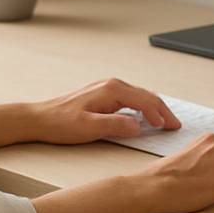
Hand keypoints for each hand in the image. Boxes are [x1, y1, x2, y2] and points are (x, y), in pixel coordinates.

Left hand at [29, 78, 180, 144]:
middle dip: (162, 110)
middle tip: (174, 125)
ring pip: (139, 95)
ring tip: (164, 121)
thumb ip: (115, 126)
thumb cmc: (61, 123)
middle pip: (145, 96)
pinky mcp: (102, 93)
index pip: (145, 101)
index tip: (170, 127)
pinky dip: (142, 106)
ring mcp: (106, 87)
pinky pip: (130, 97)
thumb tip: (138, 127)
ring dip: (153, 108)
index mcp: (111, 90)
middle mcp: (111, 84)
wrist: (39, 118)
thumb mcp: (89, 128)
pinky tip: (144, 116)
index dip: (160, 115)